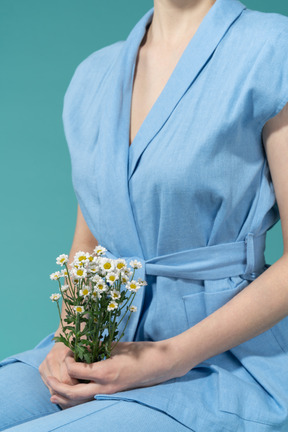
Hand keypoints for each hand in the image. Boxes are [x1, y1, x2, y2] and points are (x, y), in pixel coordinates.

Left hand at [46, 339, 186, 409]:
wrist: (160, 365)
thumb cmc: (140, 352)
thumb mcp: (116, 346)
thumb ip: (97, 348)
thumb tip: (80, 347)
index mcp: (106, 371)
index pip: (76, 370)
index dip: (67, 361)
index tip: (66, 352)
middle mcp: (105, 387)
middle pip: (73, 393)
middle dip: (57, 387)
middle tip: (48, 379)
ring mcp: (109, 394)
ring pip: (80, 401)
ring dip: (65, 397)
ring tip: (52, 393)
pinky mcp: (113, 395)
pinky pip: (90, 400)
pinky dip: (77, 399)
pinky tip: (70, 396)